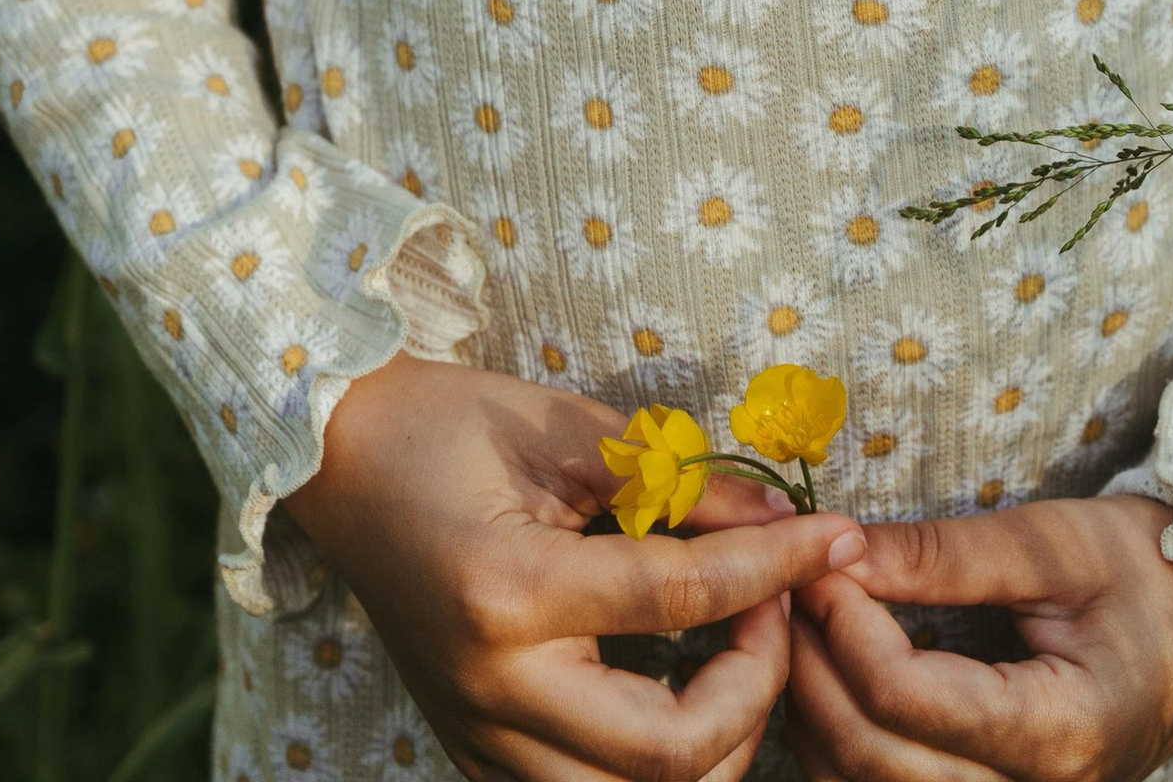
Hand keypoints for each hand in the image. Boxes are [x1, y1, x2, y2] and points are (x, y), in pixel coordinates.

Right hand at [283, 353, 868, 781]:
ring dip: (715, 745)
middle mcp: (492, 692)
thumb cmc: (445, 424)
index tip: (835, 535)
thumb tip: (783, 524)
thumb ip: (678, 483)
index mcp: (507, 595)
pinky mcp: (475, 755)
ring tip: (738, 654)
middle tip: (778, 610)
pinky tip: (681, 688)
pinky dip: (655, 763)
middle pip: (668, 753)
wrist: (337, 463)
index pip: (679, 600)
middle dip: (756, 689)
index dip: (775, 568)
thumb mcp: (566, 432)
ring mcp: (478, 739)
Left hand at [785, 497, 1172, 781]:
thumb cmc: (1145, 573)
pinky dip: (843, 746)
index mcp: (1061, 729)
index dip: (846, 627)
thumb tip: (844, 550)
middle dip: (814, 667)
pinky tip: (832, 680)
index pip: (910, 697)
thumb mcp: (1055, 542)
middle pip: (875, 758)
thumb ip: (946, 554)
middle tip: (791, 586)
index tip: (820, 560)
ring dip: (816, 713)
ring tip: (805, 626)